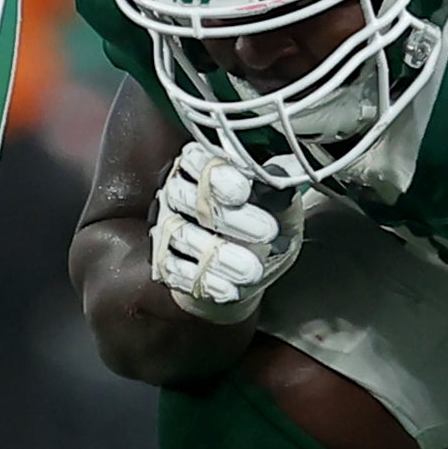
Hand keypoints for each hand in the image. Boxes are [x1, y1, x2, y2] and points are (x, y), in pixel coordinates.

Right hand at [150, 142, 308, 324]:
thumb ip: (283, 195)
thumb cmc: (263, 232)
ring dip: (219, 254)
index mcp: (204, 167)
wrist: (247, 275)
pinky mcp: (163, 262)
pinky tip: (229, 288)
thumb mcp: (282, 211)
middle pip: (188, 197)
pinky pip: (175, 269)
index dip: (217, 174)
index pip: (197, 159)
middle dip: (228, 217)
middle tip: (267, 233)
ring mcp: (167, 227)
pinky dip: (205, 281)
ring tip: (252, 270)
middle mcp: (178, 192)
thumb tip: (283, 180)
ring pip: (181, 234)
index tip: (243, 191)